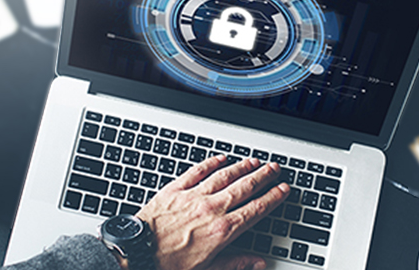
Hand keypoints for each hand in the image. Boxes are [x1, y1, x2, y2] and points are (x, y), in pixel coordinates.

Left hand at [136, 155, 289, 269]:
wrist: (136, 253)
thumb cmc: (167, 264)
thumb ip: (235, 264)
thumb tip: (257, 263)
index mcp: (222, 231)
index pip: (256, 210)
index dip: (272, 198)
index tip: (282, 189)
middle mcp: (210, 210)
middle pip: (244, 187)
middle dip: (263, 176)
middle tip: (274, 168)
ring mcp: (193, 197)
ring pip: (224, 176)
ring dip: (242, 167)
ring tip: (254, 161)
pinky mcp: (175, 190)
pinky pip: (197, 171)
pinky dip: (211, 163)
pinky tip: (221, 159)